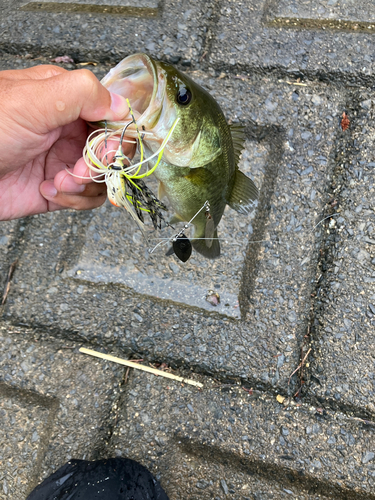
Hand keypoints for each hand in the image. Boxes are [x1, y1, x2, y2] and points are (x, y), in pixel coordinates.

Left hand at [0, 64, 129, 219]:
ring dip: (86, 185)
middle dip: (101, 164)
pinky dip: (75, 200)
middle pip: (112, 149)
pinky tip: (49, 191)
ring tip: (59, 182)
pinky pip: (88, 199)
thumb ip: (81, 93)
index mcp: (66, 102)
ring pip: (103, 177)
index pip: (112, 114)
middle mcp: (69, 131)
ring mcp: (64, 161)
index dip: (116, 134)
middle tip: (81, 170)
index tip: (107, 148)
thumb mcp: (32, 100)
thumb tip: (121, 105)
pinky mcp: (60, 190)